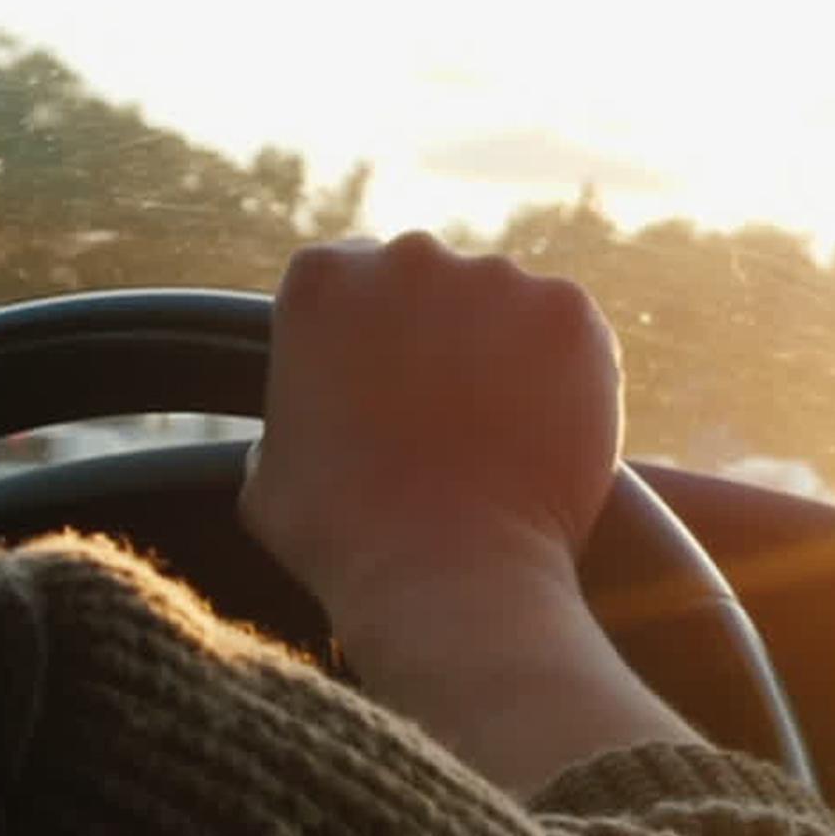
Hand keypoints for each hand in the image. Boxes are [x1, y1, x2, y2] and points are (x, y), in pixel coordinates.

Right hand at [242, 235, 695, 793]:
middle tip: (444, 414)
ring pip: (500, 304)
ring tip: (499, 434)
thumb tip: (307, 419)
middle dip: (434, 336)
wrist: (450, 578)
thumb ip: (287, 415)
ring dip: (500, 351)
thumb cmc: (344, 540)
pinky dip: (561, 373)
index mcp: (321, 280)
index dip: (367, 338)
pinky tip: (543, 432)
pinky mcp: (568, 312)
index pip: (349, 280)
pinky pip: (564, 331)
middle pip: (426, 282)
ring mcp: (494, 279)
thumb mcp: (266, 471)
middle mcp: (407, 258)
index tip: (383, 386)